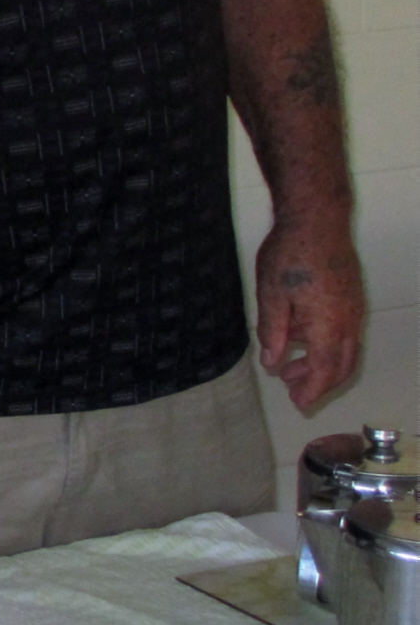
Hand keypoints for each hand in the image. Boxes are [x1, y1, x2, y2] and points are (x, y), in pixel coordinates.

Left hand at [253, 215, 364, 413]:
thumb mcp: (271, 296)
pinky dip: (326, 344)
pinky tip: (301, 337)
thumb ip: (273, 332)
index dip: (313, 391)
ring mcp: (354, 308)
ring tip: (290, 369)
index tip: (300, 405)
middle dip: (318, 383)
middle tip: (294, 393)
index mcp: (329, 326)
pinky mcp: (352, 296)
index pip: (325, 371)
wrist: (318, 219)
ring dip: (321, 364)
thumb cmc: (291, 255)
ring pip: (344, 349)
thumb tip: (273, 362)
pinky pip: (344, 331)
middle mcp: (348, 321)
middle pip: (340, 365)